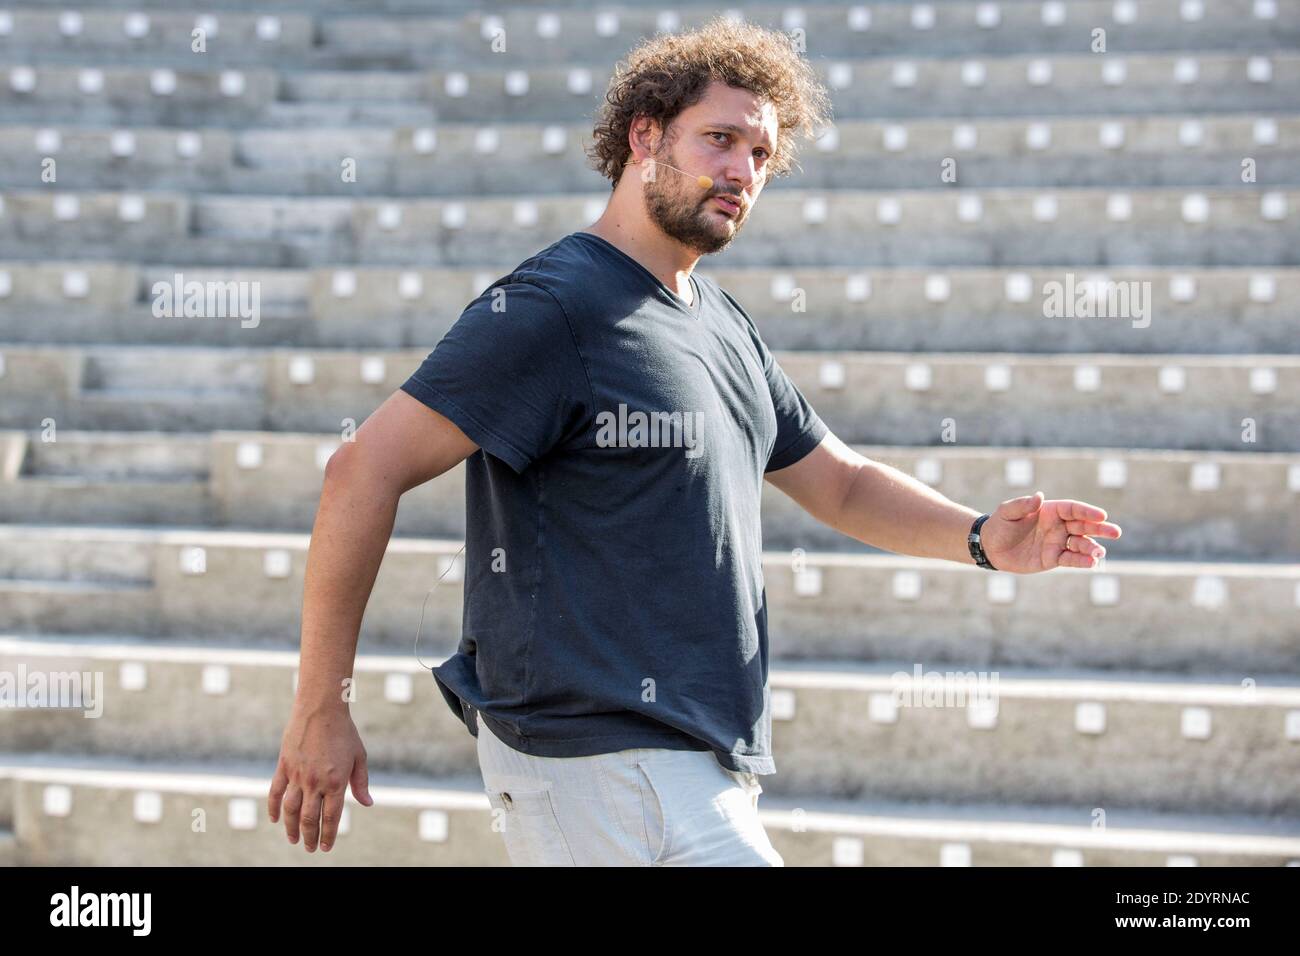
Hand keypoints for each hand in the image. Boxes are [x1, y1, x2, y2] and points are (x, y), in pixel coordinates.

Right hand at [268, 704, 372, 852]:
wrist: (321, 709)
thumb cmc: (344, 732)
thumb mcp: (359, 757)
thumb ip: (361, 783)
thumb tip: (367, 803)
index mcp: (336, 782)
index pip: (331, 818)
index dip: (328, 835)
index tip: (326, 847)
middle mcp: (315, 782)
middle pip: (309, 818)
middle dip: (310, 837)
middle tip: (310, 848)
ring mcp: (297, 775)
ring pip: (290, 810)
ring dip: (291, 828)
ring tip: (294, 839)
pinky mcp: (284, 766)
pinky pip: (275, 792)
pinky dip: (273, 808)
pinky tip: (274, 819)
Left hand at [979, 491, 1121, 573]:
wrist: (991, 547)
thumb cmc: (999, 525)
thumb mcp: (1007, 512)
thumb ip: (1023, 505)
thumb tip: (1039, 496)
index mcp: (1050, 511)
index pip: (1073, 509)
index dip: (1087, 512)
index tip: (1101, 515)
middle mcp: (1058, 526)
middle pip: (1083, 525)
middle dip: (1100, 528)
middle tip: (1115, 532)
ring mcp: (1057, 542)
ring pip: (1080, 544)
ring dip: (1092, 548)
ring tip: (1100, 553)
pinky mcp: (1053, 558)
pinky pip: (1070, 559)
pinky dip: (1081, 561)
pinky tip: (1091, 563)